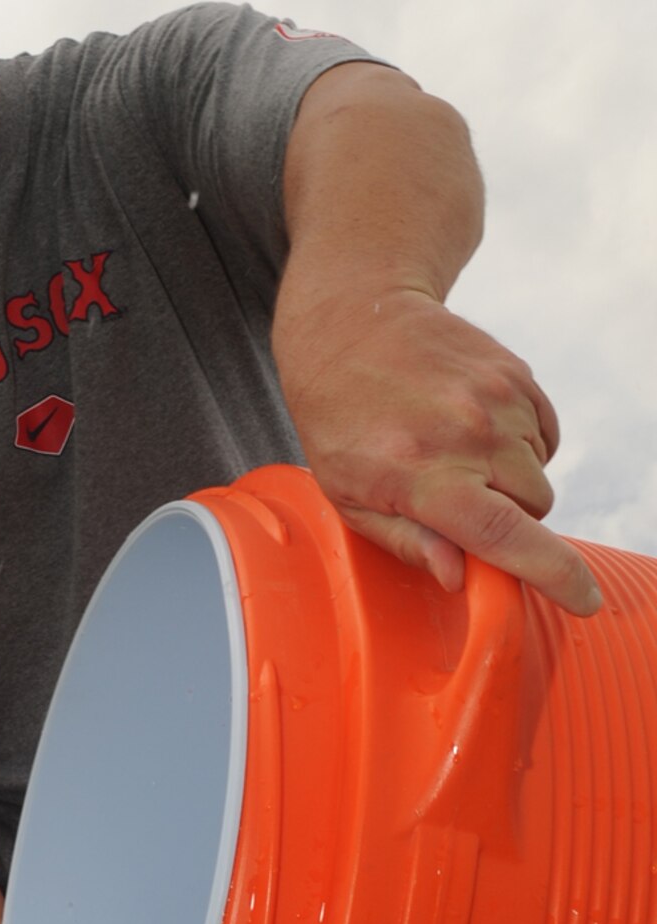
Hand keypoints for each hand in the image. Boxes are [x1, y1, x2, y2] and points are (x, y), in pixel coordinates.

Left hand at [274, 286, 601, 616]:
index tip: (584, 599)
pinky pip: (544, 436)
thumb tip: (458, 576)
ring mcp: (499, 398)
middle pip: (535, 510)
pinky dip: (519, 445)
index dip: (553, 574)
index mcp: (424, 473)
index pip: (507, 535)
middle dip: (508, 520)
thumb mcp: (348, 497)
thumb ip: (406, 541)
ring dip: (510, 480)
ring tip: (453, 454)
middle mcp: (471, 434)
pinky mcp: (517, 374)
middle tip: (456, 500)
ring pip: (540, 473)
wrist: (352, 324)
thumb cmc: (340, 423)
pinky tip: (473, 430)